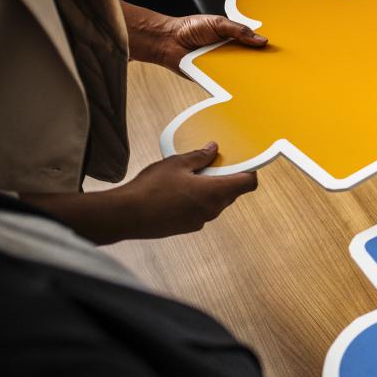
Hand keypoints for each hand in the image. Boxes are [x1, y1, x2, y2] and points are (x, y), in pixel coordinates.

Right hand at [109, 144, 257, 239]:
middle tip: (212, 163)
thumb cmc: (150, 189)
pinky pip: (201, 210)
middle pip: (232, 192)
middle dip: (227, 177)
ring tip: (191, 175)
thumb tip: (213, 150)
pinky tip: (179, 190)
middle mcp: (212, 210)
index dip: (250, 171)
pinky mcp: (187, 227)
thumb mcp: (176, 163)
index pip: (248, 184)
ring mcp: (200, 221)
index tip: (244, 162)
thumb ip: (199, 156)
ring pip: (216, 202)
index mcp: (215, 192)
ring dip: (211, 189)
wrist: (126, 215)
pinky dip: (198, 200)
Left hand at [123, 1, 267, 73]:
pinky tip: (248, 90)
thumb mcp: (218, 23)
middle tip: (280, 72)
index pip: (255, 46)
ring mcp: (223, 68)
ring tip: (269, 84)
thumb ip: (239, 30)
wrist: (167, 41)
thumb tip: (263, 40)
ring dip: (253, 79)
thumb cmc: (190, 28)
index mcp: (234, 39)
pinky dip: (236, 87)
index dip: (267, 50)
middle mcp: (231, 54)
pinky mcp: (213, 79)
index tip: (281, 55)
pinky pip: (227, 84)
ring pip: (242, 75)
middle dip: (264, 67)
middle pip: (252, 63)